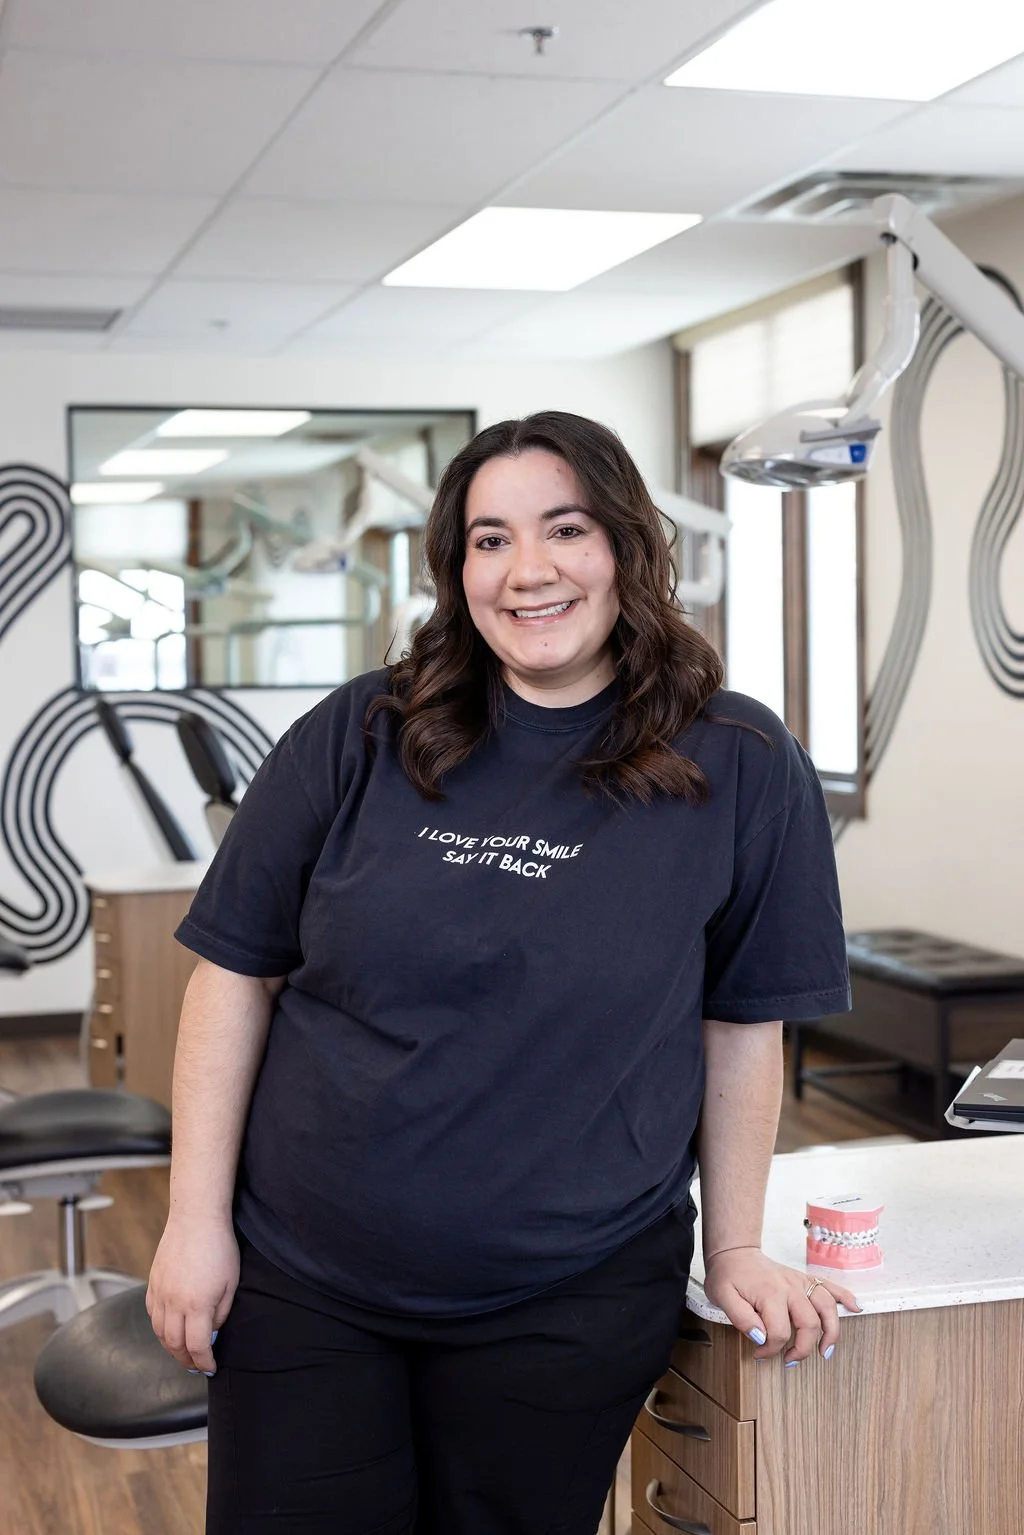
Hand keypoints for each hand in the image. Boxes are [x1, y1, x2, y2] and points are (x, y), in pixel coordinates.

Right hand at [146, 1213, 239, 1374]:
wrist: (197, 1218)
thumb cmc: (219, 1247)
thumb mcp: (231, 1283)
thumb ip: (221, 1313)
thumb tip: (212, 1332)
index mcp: (197, 1305)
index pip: (197, 1347)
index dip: (204, 1362)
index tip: (210, 1367)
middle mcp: (174, 1303)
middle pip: (175, 1344)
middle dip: (186, 1360)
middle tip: (196, 1366)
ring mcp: (161, 1293)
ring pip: (159, 1332)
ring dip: (171, 1347)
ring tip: (183, 1353)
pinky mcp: (153, 1283)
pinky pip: (151, 1314)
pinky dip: (159, 1328)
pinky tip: (168, 1329)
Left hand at [703, 1246, 861, 1362]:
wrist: (734, 1252)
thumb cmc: (728, 1275)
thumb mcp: (722, 1297)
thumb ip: (741, 1319)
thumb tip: (761, 1338)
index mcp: (770, 1293)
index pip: (778, 1332)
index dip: (769, 1350)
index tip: (759, 1354)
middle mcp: (790, 1286)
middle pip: (809, 1323)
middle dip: (802, 1349)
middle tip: (789, 1361)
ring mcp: (800, 1281)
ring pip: (827, 1307)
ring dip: (831, 1331)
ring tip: (825, 1351)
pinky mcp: (804, 1278)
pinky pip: (830, 1286)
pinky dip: (845, 1297)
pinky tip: (856, 1307)